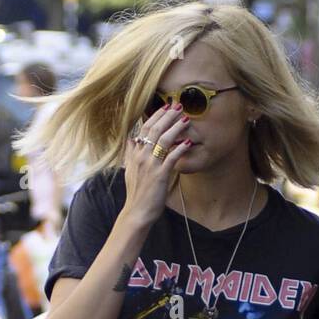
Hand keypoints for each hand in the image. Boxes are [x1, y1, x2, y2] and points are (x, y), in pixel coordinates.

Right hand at [123, 102, 194, 225]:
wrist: (137, 212)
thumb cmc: (136, 193)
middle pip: (155, 129)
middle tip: (179, 106)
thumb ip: (130, 153)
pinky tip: (188, 143)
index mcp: (134, 153)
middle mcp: (141, 156)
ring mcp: (150, 165)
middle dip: (168, 116)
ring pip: (163, 140)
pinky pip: (171, 158)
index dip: (156, 116)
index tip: (166, 107)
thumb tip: (130, 140)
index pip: (145, 128)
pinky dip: (180, 149)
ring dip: (176, 128)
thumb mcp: (130, 170)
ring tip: (186, 119)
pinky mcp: (160, 175)